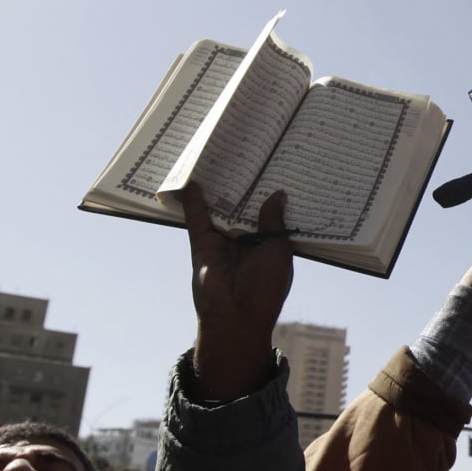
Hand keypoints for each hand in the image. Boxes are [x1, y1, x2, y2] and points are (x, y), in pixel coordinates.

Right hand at [185, 182, 292, 401]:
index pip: (271, 214)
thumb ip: (273, 221)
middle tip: (249, 154)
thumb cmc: (266, 287)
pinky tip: (192, 182)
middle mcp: (246, 242)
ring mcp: (223, 243)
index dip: (273, 195)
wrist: (236, 316)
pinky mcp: (203, 246)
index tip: (278, 168)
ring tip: (220, 160)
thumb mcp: (278, 250)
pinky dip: (193, 202)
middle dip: (246, 187)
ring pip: (221, 210)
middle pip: (244, 208)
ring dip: (220, 190)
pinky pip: (197, 220)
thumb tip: (279, 194)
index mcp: (269, 245)